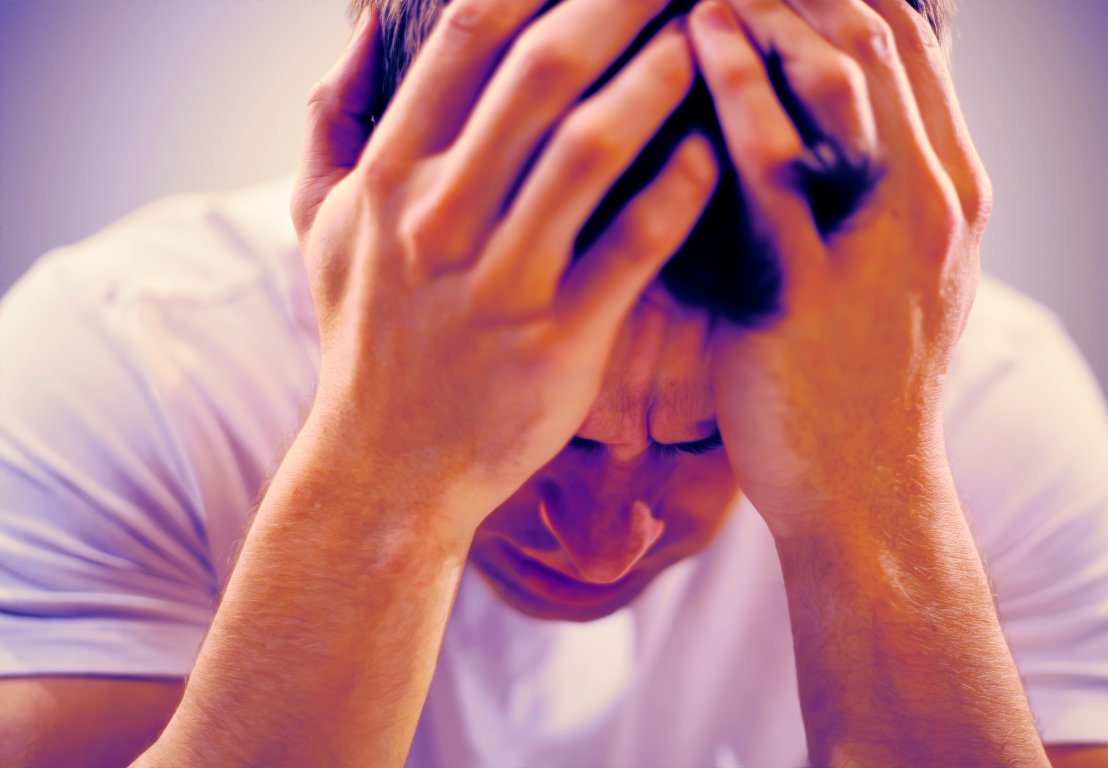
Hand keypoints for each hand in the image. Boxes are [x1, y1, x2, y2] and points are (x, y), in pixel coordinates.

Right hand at [289, 2, 717, 538]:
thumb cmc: (366, 340)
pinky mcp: (557, 340)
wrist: (387, 468)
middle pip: (540, 73)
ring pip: (591, 151)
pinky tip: (713, 149)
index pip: (463, 39)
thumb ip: (333, 123)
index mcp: (389, 178)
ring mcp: (500, 281)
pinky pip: (630, 250)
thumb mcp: (323, 228)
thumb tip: (356, 31)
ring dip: (659, 80)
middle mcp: (440, 218)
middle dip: (614, 2)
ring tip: (708, 35)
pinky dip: (678, 192)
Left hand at [686, 0, 991, 536]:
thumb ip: (881, 191)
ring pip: (836, 83)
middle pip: (877, 42)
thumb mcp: (900, 275)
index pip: (910, 47)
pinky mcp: (810, 287)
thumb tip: (838, 118)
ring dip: (772, 11)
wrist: (865, 491)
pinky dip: (735, 92)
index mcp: (951, 192)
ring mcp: (879, 242)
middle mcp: (930, 202)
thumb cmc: (865, 381)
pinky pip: (772, 168)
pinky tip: (697, 46)